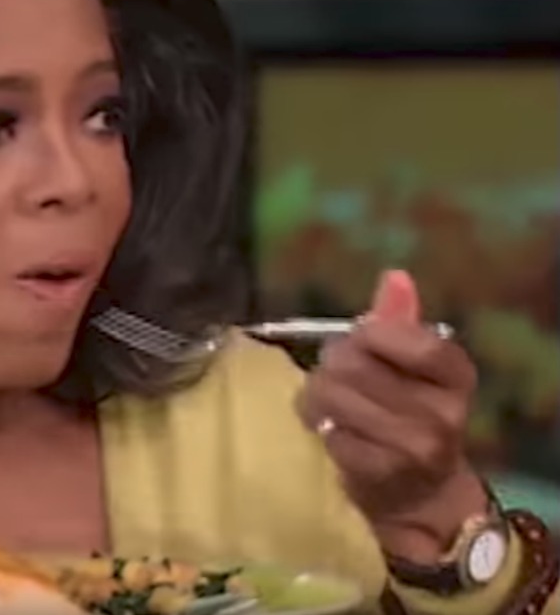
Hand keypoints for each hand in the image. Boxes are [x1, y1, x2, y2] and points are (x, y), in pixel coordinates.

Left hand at [296, 270, 488, 563]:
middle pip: (356, 365)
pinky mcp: (383, 474)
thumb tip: (395, 276)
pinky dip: (322, 430)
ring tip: (323, 404)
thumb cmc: (409, 414)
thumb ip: (399, 322)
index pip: (413, 338)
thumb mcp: (412, 367)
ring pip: (335, 399)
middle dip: (330, 365)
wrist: (420, 495)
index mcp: (456, 375)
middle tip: (330, 374)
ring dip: (316, 397)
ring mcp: (416, 447)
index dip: (372, 333)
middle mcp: (445, 412)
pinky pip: (330, 435)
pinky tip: (331, 432)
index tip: (358, 336)